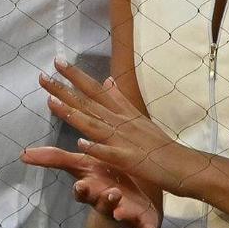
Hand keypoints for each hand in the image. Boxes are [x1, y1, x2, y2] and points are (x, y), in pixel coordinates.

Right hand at [20, 144, 160, 227]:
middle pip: (103, 204)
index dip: (81, 190)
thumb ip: (55, 160)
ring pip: (123, 216)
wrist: (125, 206)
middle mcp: (106, 204)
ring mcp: (124, 216)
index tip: (80, 187)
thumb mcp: (80, 168)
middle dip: (105, 201)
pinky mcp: (141, 225)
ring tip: (125, 212)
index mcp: (92, 190)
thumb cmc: (101, 182)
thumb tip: (22, 154)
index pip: (83, 191)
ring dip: (124, 214)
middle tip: (111, 194)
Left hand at [39, 59, 206, 197]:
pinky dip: (96, 148)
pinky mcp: (130, 160)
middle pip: (89, 103)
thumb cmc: (161, 145)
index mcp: (123, 113)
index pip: (96, 90)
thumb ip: (121, 100)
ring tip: (51, 103)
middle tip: (42, 76)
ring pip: (95, 125)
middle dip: (65, 89)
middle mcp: (122, 122)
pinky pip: (110, 154)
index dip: (76, 76)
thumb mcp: (139, 118)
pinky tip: (81, 143)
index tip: (57, 62)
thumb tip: (107, 80)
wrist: (187, 165)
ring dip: (73, 114)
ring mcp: (126, 140)